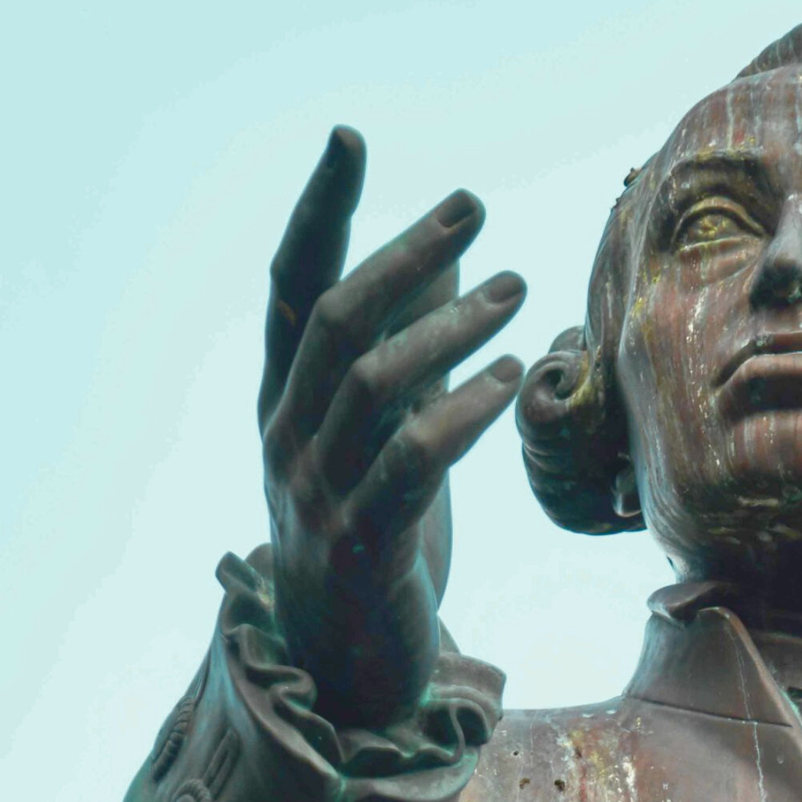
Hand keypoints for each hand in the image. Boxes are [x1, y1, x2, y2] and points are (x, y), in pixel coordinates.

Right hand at [257, 127, 524, 728]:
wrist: (348, 663)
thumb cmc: (373, 531)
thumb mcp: (382, 433)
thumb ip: (404, 349)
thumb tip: (448, 255)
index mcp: (284, 400)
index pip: (291, 286)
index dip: (319, 211)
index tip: (350, 138)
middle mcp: (286, 435)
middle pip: (334, 320)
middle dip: (403, 255)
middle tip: (475, 209)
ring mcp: (316, 491)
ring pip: (372, 383)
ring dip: (450, 327)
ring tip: (517, 290)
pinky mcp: (362, 542)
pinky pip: (410, 460)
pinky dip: (462, 409)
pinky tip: (512, 377)